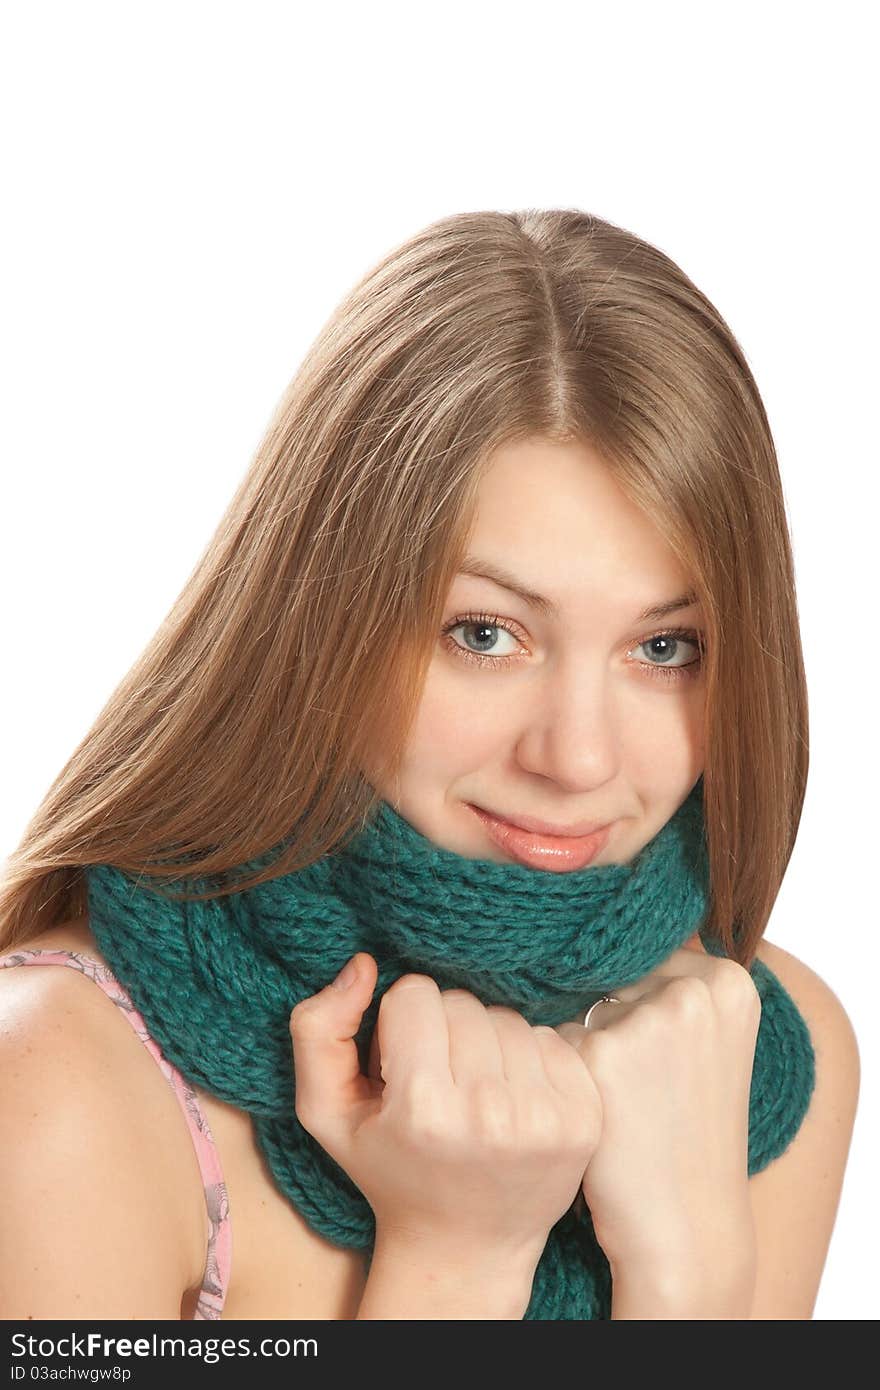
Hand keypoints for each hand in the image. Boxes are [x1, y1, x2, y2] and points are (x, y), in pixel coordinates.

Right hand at [290, 953, 602, 1269]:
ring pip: (507, 1017)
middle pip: (463, 1002)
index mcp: (423, 1107)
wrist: (464, 1247)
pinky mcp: (584, 1118)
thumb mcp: (325, 1112)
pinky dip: (527, 1057)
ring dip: (486, 1042)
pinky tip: (510, 1097)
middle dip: (443, 1030)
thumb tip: (363, 965)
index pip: (415, 994)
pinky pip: (551, 1038)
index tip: (400, 1067)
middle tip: (437, 1080)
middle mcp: (488, 1112)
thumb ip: (317, 1030)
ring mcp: (544, 1117)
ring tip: (472, 1089)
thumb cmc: (389, 1171)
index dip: (399, 1024)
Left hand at [555, 932, 760, 1280]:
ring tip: (625, 1107)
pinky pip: (553, 1045)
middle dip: (611, 1025)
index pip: (645, 958)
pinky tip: (597, 1117)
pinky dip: (562, 1079)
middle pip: (611, 980)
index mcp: (727, 980)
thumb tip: (585, 934)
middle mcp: (692, 992)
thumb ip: (666, 984)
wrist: (685, 1226)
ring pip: (579, 1011)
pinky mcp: (599, 1057)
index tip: (659, 1062)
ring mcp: (647, 1023)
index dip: (638, 1009)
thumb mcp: (705, 1043)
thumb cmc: (686, 1132)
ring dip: (584, 1050)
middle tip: (645, 1092)